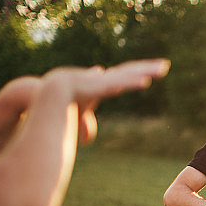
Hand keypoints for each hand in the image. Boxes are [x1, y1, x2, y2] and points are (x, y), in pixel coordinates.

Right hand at [41, 59, 170, 143]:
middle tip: (165, 66)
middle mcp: (101, 80)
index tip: (152, 72)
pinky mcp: (95, 87)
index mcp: (99, 85)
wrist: (40, 96)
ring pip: (126, 75)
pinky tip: (144, 82)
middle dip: (147, 68)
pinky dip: (130, 83)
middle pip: (129, 72)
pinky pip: (116, 84)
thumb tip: (87, 140)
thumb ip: (84, 124)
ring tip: (162, 69)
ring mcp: (99, 82)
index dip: (136, 74)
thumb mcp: (74, 118)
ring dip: (145, 72)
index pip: (122, 77)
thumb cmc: (57, 107)